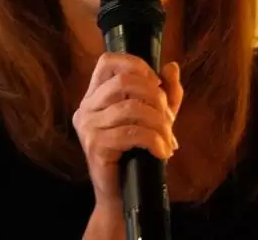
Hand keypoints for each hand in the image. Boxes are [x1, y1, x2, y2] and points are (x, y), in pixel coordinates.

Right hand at [72, 52, 183, 210]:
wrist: (122, 196)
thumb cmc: (136, 154)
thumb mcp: (155, 118)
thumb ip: (165, 93)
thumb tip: (172, 66)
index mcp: (94, 96)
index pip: (107, 61)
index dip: (135, 65)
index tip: (156, 83)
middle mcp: (85, 108)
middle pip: (124, 82)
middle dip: (155, 97)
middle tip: (168, 118)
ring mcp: (88, 127)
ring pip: (131, 108)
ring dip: (159, 123)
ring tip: (169, 139)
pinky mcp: (95, 146)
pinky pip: (132, 133)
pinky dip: (155, 140)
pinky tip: (163, 152)